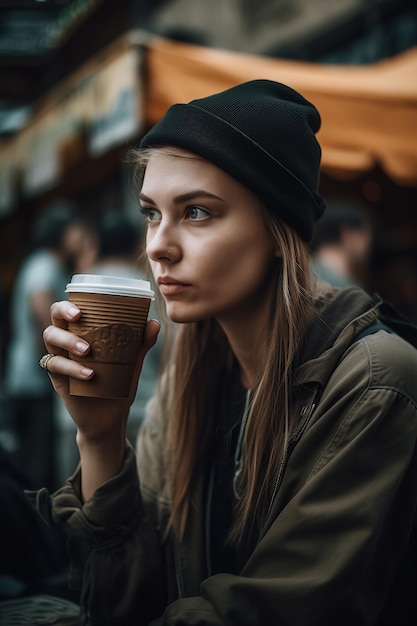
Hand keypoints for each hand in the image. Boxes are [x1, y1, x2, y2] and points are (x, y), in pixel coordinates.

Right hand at [42, 300, 159, 442]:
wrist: (110, 417)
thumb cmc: (119, 384)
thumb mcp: (132, 362)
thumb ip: (141, 343)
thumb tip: (154, 322)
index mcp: (82, 333)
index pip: (69, 310)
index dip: (70, 302)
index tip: (83, 305)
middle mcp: (67, 343)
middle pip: (54, 319)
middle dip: (63, 313)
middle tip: (79, 317)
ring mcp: (60, 359)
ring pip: (51, 338)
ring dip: (68, 340)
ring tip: (88, 350)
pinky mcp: (57, 378)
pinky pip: (55, 365)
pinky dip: (72, 368)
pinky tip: (90, 374)